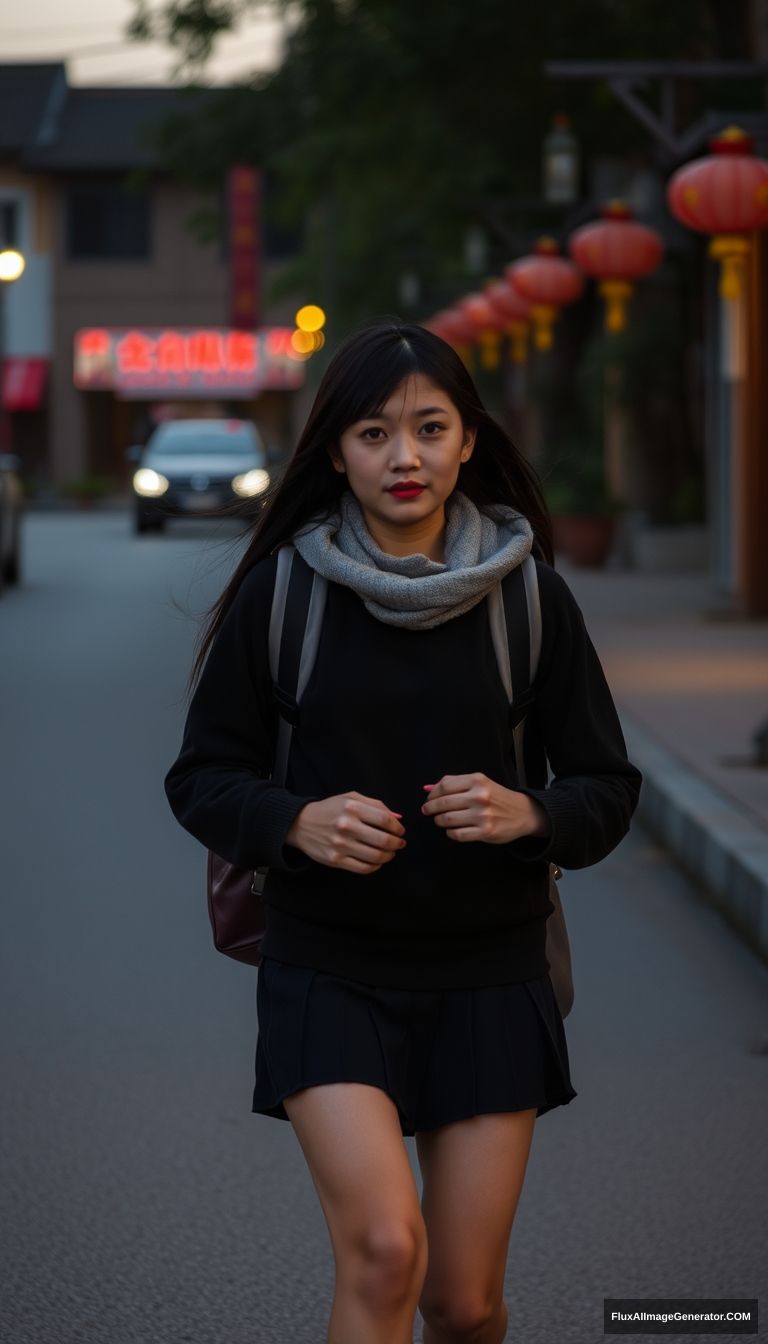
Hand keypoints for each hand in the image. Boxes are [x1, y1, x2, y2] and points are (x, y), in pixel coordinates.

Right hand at [285, 791, 405, 873]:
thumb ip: (376, 805)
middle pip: (383, 840)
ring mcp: (340, 845)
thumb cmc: (330, 810)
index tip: (400, 831)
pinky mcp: (335, 860)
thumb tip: (397, 818)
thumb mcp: (351, 798)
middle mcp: (347, 826)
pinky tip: (377, 861)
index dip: (397, 827)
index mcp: (352, 807)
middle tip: (399, 843)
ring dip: (389, 856)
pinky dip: (376, 866)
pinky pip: (363, 868)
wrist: (301, 824)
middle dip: (397, 843)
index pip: (385, 820)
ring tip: (390, 852)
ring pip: (375, 856)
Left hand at [421, 772, 550, 843]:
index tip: (428, 799)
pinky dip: (450, 833)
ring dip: (439, 821)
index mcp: (477, 780)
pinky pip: (457, 834)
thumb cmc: (497, 797)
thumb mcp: (479, 783)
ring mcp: (483, 815)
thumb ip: (453, 784)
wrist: (523, 812)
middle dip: (430, 808)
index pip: (444, 786)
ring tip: (441, 820)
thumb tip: (426, 788)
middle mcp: (480, 796)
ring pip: (447, 820)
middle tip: (427, 811)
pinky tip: (453, 830)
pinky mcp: (485, 831)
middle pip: (443, 803)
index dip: (432, 794)